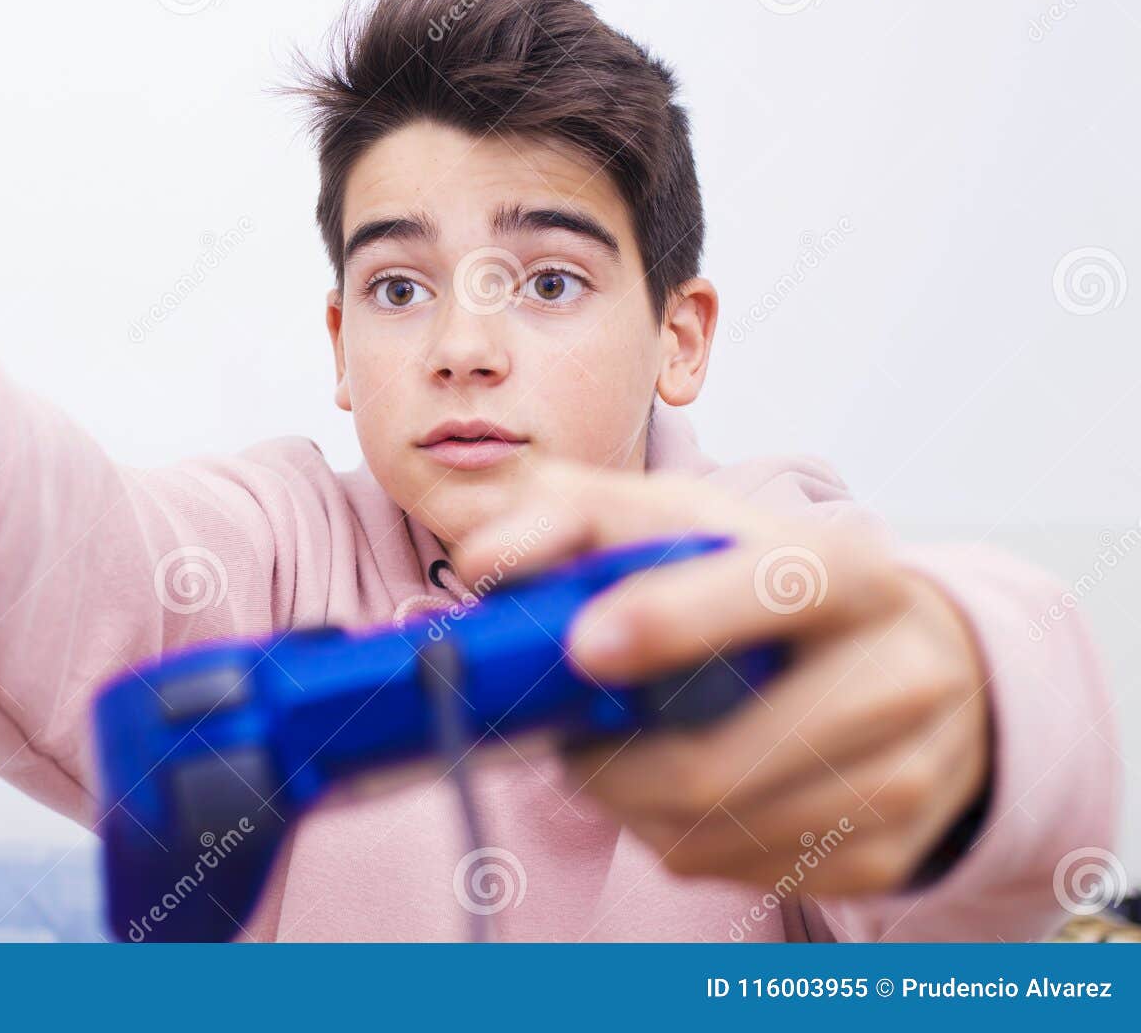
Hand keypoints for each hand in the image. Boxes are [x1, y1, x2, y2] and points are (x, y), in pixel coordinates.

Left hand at [451, 456, 990, 894]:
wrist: (910, 660)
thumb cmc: (764, 582)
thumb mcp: (683, 524)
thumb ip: (574, 520)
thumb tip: (483, 563)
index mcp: (851, 571)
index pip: (773, 590)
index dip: (674, 620)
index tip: (585, 645)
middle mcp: (900, 673)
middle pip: (722, 759)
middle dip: (611, 763)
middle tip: (566, 738)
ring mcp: (905, 775)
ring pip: (715, 831)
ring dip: (632, 804)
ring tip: (620, 757)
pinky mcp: (888, 854)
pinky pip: (737, 872)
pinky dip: (679, 837)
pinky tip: (679, 791)